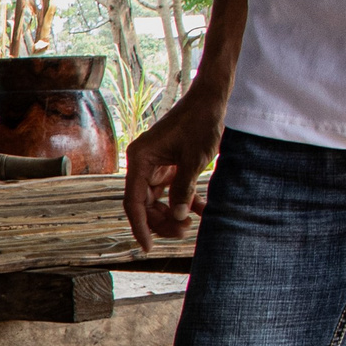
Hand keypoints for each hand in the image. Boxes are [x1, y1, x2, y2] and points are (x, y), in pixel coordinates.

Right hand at [123, 86, 227, 251]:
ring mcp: (155, 164)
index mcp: (140, 159)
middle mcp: (143, 163)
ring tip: (192, 221)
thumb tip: (178, 216)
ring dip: (172, 213)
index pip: (133, 202)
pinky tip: (200, 208)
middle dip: (162, 221)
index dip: (140, 226)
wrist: (212, 99)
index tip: (148, 247)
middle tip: (185, 230)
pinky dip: (182, 200)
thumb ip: (184, 190)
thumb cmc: (201, 122)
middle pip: (144, 204)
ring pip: (157, 200)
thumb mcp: (195, 159)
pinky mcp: (168, 164)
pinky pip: (170, 190)